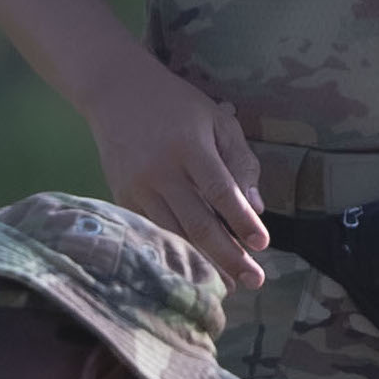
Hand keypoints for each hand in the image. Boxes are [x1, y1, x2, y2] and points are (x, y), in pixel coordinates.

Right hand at [83, 60, 269, 294]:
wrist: (115, 92)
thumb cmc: (176, 106)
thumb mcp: (217, 120)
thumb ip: (240, 160)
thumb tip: (256, 207)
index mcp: (189, 147)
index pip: (220, 192)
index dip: (242, 221)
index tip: (262, 245)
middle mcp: (161, 171)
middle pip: (199, 224)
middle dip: (229, 256)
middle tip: (255, 281)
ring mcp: (138, 187)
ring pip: (175, 235)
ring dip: (205, 263)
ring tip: (231, 285)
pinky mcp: (123, 198)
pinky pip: (154, 232)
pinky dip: (176, 252)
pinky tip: (196, 269)